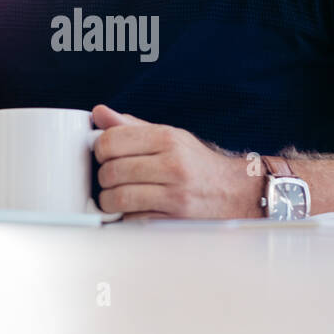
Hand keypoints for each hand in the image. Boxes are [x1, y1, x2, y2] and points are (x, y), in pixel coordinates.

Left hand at [91, 105, 261, 219]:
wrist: (235, 192)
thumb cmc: (196, 164)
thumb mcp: (169, 137)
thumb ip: (132, 127)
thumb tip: (99, 113)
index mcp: (167, 138)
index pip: (112, 140)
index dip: (100, 149)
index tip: (104, 155)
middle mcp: (172, 164)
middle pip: (111, 171)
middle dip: (103, 178)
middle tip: (110, 179)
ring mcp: (175, 194)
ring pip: (117, 198)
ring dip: (108, 201)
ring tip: (115, 197)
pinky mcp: (174, 219)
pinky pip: (132, 219)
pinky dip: (126, 217)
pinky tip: (133, 210)